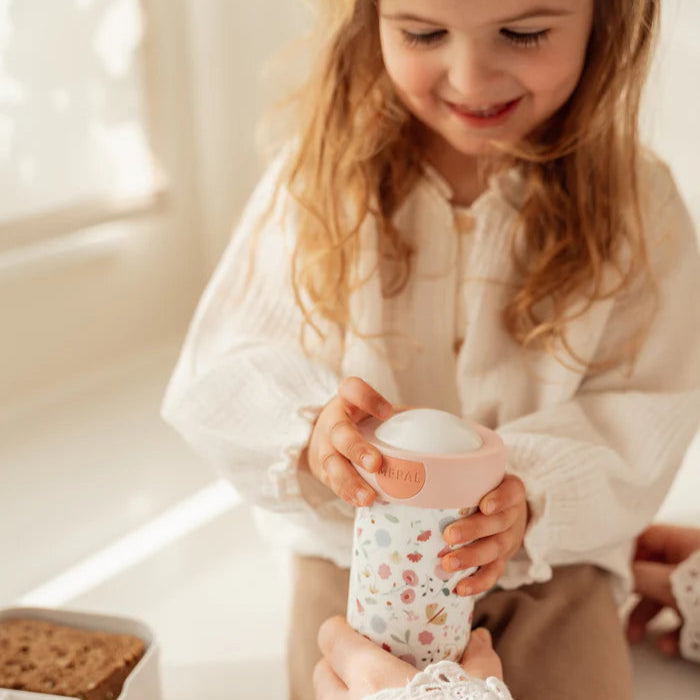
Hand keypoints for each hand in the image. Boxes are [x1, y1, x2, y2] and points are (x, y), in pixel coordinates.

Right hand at [304, 377, 392, 506]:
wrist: (326, 436)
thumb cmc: (365, 424)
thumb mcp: (377, 412)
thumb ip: (405, 419)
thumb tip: (459, 431)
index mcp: (348, 401)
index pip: (352, 390)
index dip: (367, 399)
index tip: (387, 411)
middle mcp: (333, 422)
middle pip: (340, 431)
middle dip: (356, 448)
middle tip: (376, 463)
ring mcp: (325, 447)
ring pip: (331, 462)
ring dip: (349, 481)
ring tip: (368, 497)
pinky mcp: (323, 470)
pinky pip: (332, 483)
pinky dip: (347, 493)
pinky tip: (362, 503)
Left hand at [313, 616, 502, 698]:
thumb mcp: (476, 690)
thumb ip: (477, 660)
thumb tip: (480, 637)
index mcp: (372, 678)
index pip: (331, 638)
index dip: (339, 631)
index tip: (354, 630)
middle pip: (322, 673)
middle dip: (338, 666)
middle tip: (363, 664)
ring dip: (342, 697)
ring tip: (368, 694)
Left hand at [441, 474, 528, 595]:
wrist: (506, 509)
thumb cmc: (483, 487)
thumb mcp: (479, 475)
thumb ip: (453, 472)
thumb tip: (399, 467)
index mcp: (512, 490)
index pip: (511, 492)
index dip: (500, 499)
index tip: (484, 505)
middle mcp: (513, 515)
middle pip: (499, 523)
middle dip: (474, 530)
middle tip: (449, 535)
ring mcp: (509, 540)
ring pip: (495, 550)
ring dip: (471, 558)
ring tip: (448, 564)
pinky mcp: (502, 560)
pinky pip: (493, 573)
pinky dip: (478, 582)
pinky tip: (460, 588)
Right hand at [627, 523, 699, 655]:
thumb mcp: (674, 585)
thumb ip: (641, 575)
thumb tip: (615, 571)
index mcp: (685, 540)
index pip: (642, 536)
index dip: (621, 552)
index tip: (604, 569)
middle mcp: (692, 558)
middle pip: (651, 567)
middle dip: (633, 592)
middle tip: (616, 606)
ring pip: (666, 594)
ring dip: (650, 616)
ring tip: (638, 636)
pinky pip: (685, 613)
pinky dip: (675, 629)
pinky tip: (672, 645)